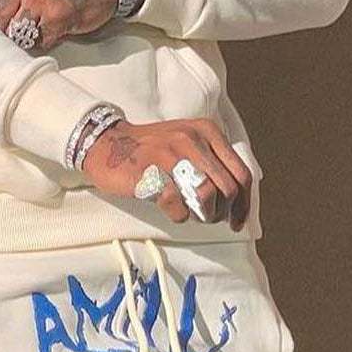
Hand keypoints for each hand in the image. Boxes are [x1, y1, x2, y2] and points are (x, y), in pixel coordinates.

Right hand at [82, 119, 252, 230]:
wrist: (107, 144)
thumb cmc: (150, 150)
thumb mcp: (189, 143)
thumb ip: (213, 162)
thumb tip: (235, 198)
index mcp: (208, 131)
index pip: (241, 173)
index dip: (244, 203)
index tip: (238, 220)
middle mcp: (193, 139)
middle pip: (228, 188)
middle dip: (223, 212)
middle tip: (210, 218)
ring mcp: (171, 155)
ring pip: (208, 195)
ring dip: (204, 214)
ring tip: (193, 214)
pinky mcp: (151, 174)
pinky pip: (178, 205)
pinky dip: (179, 215)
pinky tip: (172, 209)